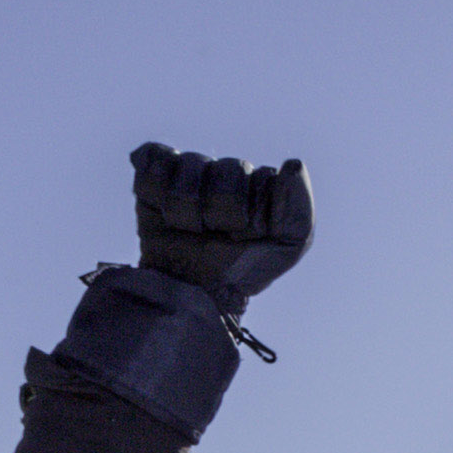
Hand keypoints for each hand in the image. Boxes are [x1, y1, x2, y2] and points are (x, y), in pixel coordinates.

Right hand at [129, 144, 312, 318]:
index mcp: (259, 184)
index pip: (257, 177)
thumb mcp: (286, 245)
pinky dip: (154, 188)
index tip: (243, 236)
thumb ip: (298, 208)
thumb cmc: (244, 268)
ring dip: (186, 208)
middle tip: (214, 234)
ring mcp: (190, 172)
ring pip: (189, 165)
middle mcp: (225, 172)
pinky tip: (161, 210)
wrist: (192, 291)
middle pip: (225, 170)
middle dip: (217, 211)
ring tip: (188, 229)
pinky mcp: (154, 176)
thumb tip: (293, 163)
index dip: (246, 211)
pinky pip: (154, 160)